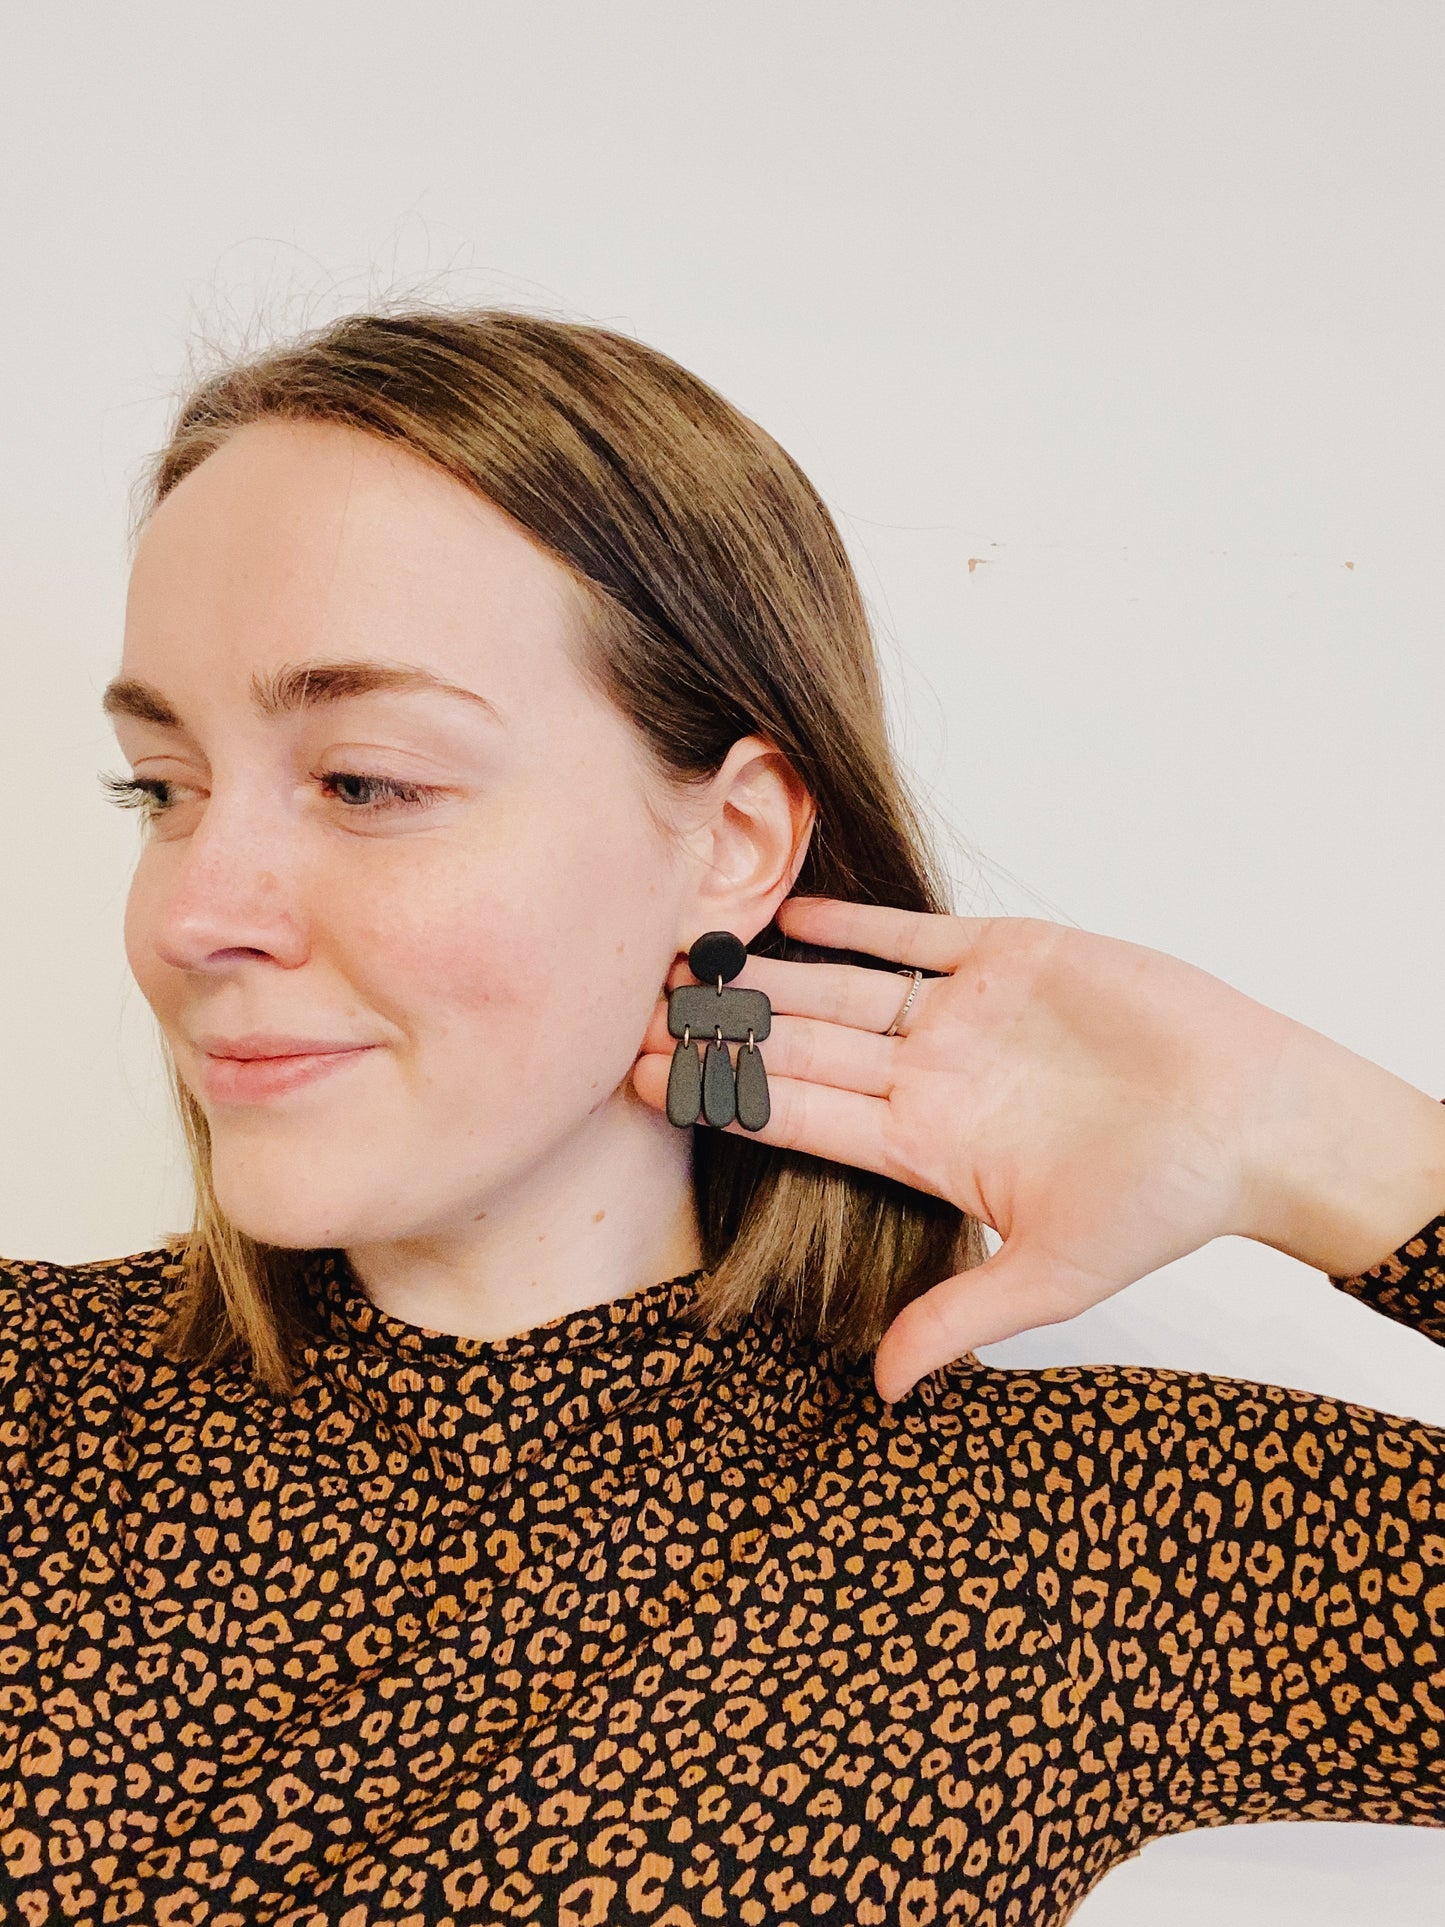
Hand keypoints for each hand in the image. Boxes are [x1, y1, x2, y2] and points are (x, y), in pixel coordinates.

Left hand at [632, 897, 1444, 1400]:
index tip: (643, 1079)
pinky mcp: (1012, 957)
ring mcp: (965, 1016)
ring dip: (766, 972)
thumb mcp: (1056, 1271)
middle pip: (801, 1047)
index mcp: (928, 1146)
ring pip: (841, 989)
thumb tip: (882, 1390)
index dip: (722, 1097)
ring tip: (688, 953)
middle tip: (629, 1004)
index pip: (800, 1117)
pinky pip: (914, 938)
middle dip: (719, 1030)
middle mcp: (931, 1078)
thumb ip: (962, 1314)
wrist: (1254, 1119)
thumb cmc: (1167, 1201)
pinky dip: (855, 922)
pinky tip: (788, 908)